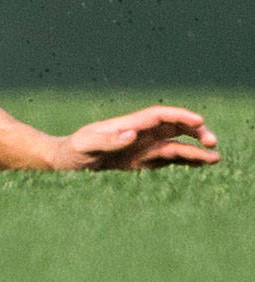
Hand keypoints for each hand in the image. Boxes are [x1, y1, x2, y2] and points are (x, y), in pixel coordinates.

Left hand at [50, 106, 219, 170]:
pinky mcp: (142, 162)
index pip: (159, 116)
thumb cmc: (73, 152)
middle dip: (194, 131)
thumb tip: (131, 133)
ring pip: (175, 145)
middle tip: (211, 142)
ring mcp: (142, 148)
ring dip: (194, 150)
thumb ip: (108, 140)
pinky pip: (168, 160)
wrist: (65, 163)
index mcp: (127, 125)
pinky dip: (185, 161)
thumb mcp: (85, 146)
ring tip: (215, 158)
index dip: (179, 116)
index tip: (198, 121)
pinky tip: (200, 165)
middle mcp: (139, 134)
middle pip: (173, 127)